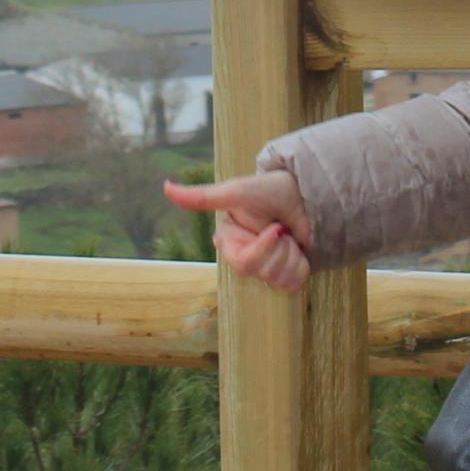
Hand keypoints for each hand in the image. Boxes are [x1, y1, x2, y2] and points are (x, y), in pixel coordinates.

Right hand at [164, 170, 315, 291]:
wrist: (304, 191)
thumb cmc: (268, 190)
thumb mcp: (234, 192)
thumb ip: (200, 197)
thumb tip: (165, 187)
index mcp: (231, 244)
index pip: (244, 264)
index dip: (262, 248)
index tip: (275, 227)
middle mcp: (246, 258)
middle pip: (263, 273)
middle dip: (279, 249)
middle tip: (282, 228)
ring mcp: (267, 268)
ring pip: (279, 281)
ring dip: (292, 254)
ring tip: (290, 235)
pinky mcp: (288, 273)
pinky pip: (295, 283)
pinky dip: (301, 265)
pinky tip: (300, 248)